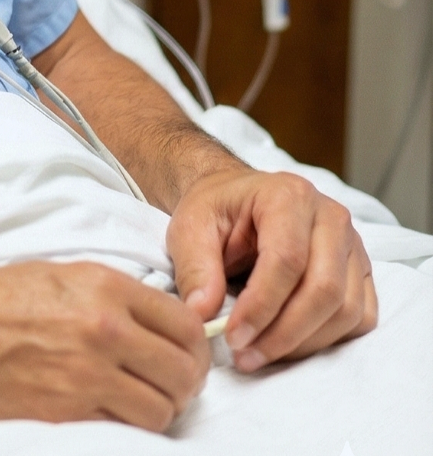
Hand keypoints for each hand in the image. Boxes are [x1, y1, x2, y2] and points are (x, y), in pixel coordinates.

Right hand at [0, 258, 208, 430]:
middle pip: (184, 370)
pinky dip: (129, 428)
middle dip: (184, 384)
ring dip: (159, 410)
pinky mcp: (68, 412)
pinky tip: (112, 416)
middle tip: (169, 387)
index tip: (186, 357)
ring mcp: (87, 373)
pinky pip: (127, 430)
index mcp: (102, 286)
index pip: (185, 324)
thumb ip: (112, 299)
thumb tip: (158, 324)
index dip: (195, 347)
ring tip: (139, 404)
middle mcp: (103, 327)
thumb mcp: (59, 277)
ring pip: (163, 408)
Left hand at [167, 167, 376, 371]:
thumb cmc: (217, 212)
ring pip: (345, 309)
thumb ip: (195, 268)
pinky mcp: (361, 272)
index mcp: (287, 195)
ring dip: (303, 344)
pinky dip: (327, 340)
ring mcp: (352, 245)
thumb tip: (202, 315)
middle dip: (283, 334)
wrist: (238, 201)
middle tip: (245, 356)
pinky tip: (288, 343)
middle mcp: (330, 217)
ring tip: (259, 353)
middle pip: (324, 289)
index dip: (262, 306)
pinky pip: (360, 318)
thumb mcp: (189, 227)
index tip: (233, 337)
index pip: (287, 260)